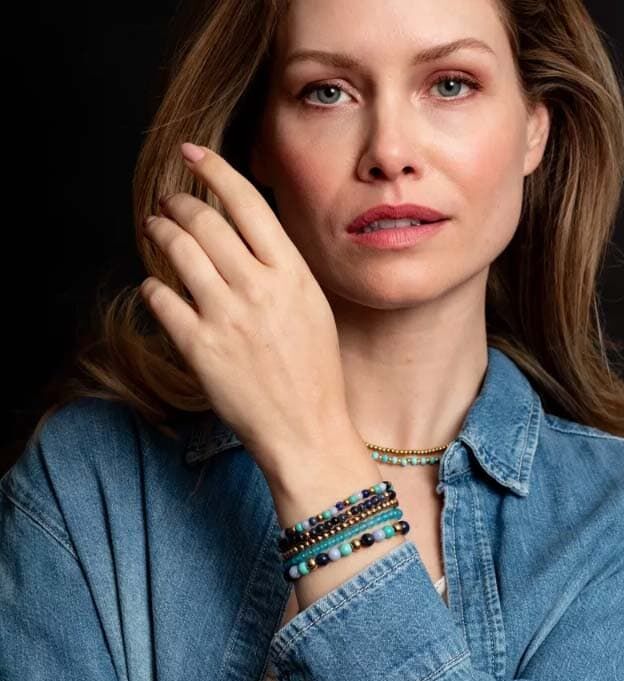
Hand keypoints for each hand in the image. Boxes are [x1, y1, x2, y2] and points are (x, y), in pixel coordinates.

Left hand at [140, 143, 349, 469]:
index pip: (247, 204)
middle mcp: (259, 289)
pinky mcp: (199, 348)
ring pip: (178, 252)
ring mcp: (226, 318)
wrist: (306, 429)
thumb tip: (243, 232)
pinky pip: (161, 299)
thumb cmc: (314, 370)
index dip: (214, 171)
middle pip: (205, 222)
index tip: (192, 155)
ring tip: (155, 228)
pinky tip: (158, 287)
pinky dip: (154, 286)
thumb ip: (282, 268)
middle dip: (179, 203)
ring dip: (160, 232)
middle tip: (169, 202)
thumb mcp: (313, 307)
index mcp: (292, 275)